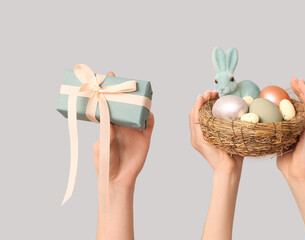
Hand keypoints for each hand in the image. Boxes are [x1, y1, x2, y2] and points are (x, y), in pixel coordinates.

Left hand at [93, 71, 154, 188]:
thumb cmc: (105, 164)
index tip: (107, 78)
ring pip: (139, 113)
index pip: (110, 106)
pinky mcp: (144, 138)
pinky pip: (149, 126)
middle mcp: (123, 126)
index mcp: (110, 126)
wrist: (117, 179)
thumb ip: (106, 136)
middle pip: (126, 106)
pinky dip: (149, 118)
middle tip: (125, 83)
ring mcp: (134, 131)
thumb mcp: (101, 149)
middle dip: (126, 94)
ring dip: (140, 103)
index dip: (109, 92)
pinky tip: (148, 113)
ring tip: (139, 95)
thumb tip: (111, 125)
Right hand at [189, 90, 243, 174]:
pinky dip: (197, 108)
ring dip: (199, 102)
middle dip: (201, 100)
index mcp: (203, 135)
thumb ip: (230, 126)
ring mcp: (196, 138)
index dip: (204, 103)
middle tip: (210, 91)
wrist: (230, 169)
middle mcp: (197, 136)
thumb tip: (242, 113)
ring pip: (193, 115)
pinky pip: (195, 120)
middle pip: (195, 113)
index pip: (200, 115)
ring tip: (206, 93)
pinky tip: (201, 100)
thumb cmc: (234, 155)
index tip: (213, 95)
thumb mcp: (231, 136)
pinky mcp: (198, 140)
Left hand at [277, 77, 304, 180]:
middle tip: (294, 78)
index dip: (295, 95)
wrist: (295, 173)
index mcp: (302, 127)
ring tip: (299, 80)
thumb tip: (262, 125)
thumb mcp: (278, 142)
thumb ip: (276, 132)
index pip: (300, 107)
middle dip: (300, 89)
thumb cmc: (286, 161)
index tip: (287, 86)